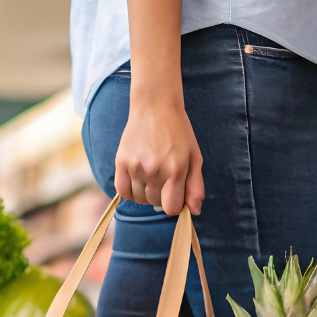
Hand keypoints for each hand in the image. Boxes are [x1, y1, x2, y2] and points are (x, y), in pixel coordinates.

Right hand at [115, 100, 204, 216]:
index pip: (171, 208)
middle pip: (155, 204)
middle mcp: (155, 170)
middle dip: (161, 196)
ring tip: (150, 176)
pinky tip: (137, 181)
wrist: (154, 105)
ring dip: (145, 194)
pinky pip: (123, 191)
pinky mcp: (121, 161)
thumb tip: (194, 212)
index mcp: (176, 170)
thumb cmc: (178, 132)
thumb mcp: (195, 157)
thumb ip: (196, 186)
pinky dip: (130, 192)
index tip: (174, 193)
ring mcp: (136, 166)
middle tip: (163, 178)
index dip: (174, 204)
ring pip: (140, 199)